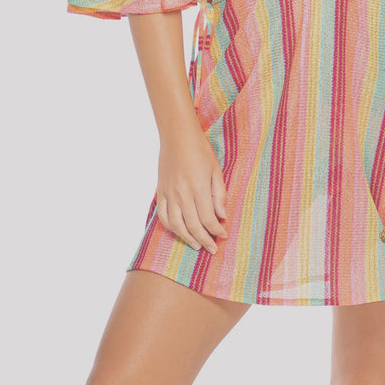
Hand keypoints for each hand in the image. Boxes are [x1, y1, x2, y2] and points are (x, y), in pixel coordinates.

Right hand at [156, 124, 228, 254]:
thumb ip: (219, 194)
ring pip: (177, 225)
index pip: (208, 218)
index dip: (216, 230)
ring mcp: (170, 194)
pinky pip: (163, 216)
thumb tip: (222, 216)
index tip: (223, 235)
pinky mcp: (161, 192)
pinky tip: (180, 232)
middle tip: (213, 248)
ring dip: (187, 238)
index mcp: (199, 187)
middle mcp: (183, 193)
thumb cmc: (200, 150)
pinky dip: (171, 228)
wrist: (177, 136)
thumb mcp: (215, 170)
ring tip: (197, 245)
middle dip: (205, 240)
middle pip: (193, 225)